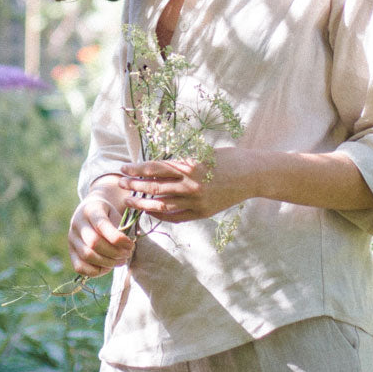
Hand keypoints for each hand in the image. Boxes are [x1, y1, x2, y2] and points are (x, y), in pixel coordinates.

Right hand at [67, 180, 134, 278]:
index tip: (131, 245)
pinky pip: (80, 267)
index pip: (102, 225)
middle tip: (127, 254)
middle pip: (94, 243)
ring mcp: (72, 238)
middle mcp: (77, 223)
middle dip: (114, 252)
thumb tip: (126, 248)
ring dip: (108, 262)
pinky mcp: (71, 252)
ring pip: (87, 255)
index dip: (118, 239)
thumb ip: (121, 229)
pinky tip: (107, 267)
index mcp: (90, 210)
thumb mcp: (116, 215)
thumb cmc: (108, 215)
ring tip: (121, 261)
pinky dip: (96, 271)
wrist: (90, 212)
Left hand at [118, 152, 251, 222]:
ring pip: (162, 205)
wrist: (252, 175)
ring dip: (143, 203)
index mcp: (189, 166)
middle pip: (154, 187)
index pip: (155, 168)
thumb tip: (156, 167)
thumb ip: (181, 163)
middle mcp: (191, 185)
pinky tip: (151, 212)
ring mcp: (196, 201)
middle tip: (120, 184)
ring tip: (129, 201)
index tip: (124, 168)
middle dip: (135, 186)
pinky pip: (176, 217)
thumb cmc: (227, 159)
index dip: (137, 169)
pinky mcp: (202, 213)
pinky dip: (162, 215)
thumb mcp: (202, 155)